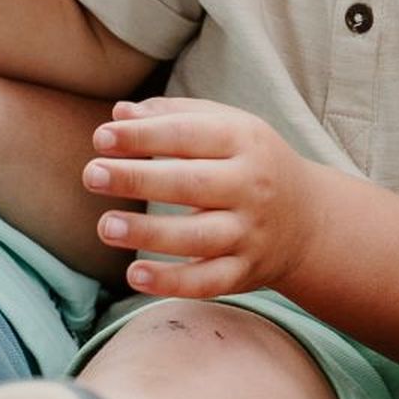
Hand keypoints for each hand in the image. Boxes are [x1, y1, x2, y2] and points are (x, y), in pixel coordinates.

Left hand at [81, 99, 335, 298]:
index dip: (143, 136)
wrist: (308, 219)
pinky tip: (134, 275)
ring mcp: (249, 233)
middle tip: (91, 174)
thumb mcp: (227, 127)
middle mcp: (251, 187)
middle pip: (190, 184)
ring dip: (148, 233)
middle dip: (137, 179)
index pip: (189, 135)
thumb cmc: (250, 163)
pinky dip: (171, 283)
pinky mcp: (244, 272)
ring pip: (197, 237)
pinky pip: (207, 282)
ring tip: (105, 226)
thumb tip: (118, 115)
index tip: (101, 137)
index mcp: (245, 142)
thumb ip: (173, 116)